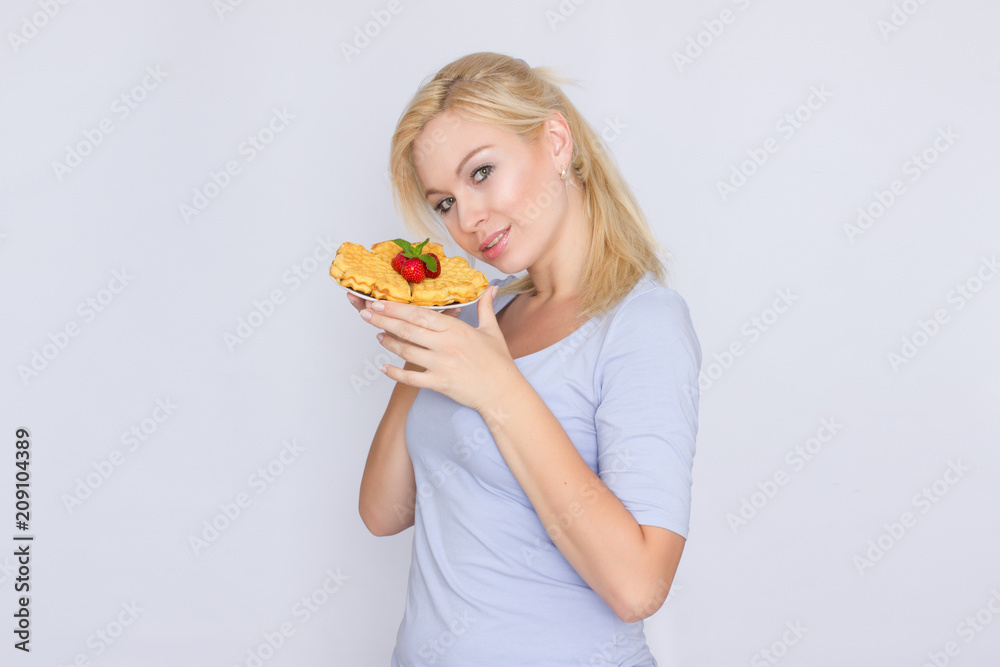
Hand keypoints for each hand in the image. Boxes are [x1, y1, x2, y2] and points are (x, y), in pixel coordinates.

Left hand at [357, 286, 520, 411]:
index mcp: (456, 329)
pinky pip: (411, 378)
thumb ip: (485, 307)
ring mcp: (440, 365)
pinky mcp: (439, 383)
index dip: (397, 308)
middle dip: (384, 320)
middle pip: (408, 330)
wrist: (502, 392)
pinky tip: (384, 368)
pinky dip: (395, 373)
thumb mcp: (492, 330)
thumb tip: (490, 288)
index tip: (381, 302)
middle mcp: (445, 345)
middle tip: (366, 314)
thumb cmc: (498, 362)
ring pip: (406, 351)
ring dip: (388, 343)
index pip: (420, 315)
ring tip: (377, 336)